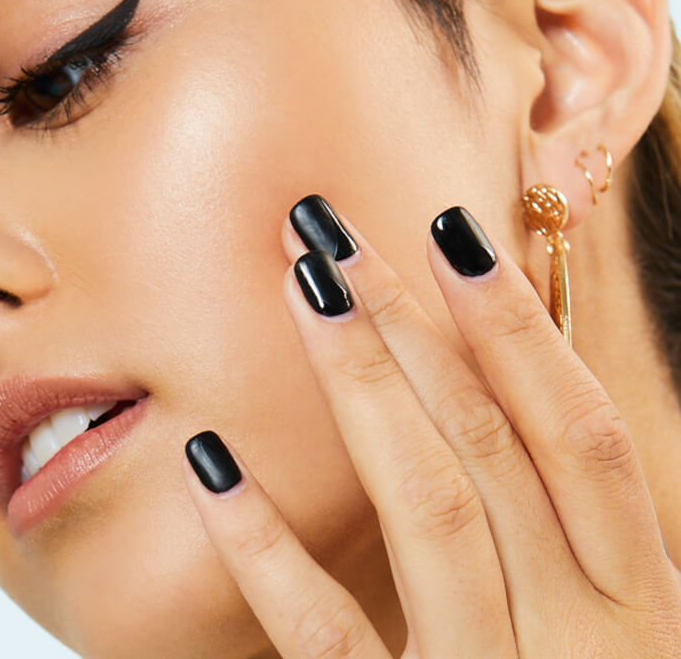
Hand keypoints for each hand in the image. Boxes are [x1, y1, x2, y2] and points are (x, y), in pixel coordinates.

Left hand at [182, 195, 680, 656]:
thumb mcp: (610, 620)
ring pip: (426, 509)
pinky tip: (214, 463)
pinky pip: (328, 641)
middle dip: (413, 324)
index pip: (579, 433)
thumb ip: (566, 528)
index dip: (522, 329)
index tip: (451, 232)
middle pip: (491, 445)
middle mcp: (577, 637)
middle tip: (332, 232)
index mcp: (637, 601)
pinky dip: (268, 554)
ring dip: (361, 388)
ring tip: (300, 291)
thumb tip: (501, 387)